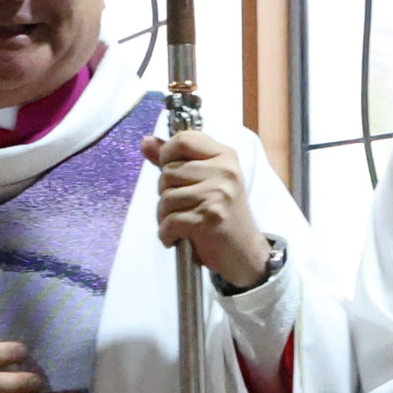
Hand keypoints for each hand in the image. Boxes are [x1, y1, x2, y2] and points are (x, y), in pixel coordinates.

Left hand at [143, 126, 270, 289]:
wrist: (246, 253)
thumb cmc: (223, 216)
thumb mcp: (205, 181)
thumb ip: (176, 160)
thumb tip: (146, 142)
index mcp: (225, 156)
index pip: (183, 139)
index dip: (167, 155)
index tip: (170, 171)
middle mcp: (224, 171)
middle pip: (168, 172)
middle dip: (165, 193)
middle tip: (181, 207)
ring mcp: (218, 194)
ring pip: (166, 197)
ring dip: (164, 217)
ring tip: (180, 224)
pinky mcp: (210, 219)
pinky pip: (170, 221)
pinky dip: (167, 234)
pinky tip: (177, 238)